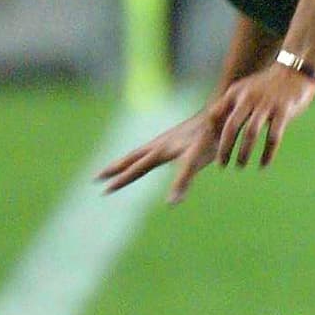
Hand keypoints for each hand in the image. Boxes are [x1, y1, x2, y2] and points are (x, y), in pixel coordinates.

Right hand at [97, 111, 220, 203]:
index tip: (104, 190)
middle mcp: (159, 143)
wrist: (219, 111)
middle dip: (114, 168)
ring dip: (125, 160)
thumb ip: (182, 181)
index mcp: (160, 151)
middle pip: (131, 158)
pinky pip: (151, 148)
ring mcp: (166, 138)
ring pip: (140, 151)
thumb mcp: (196, 161)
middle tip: (96, 177)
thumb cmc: (209, 138)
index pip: (136, 169)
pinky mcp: (176, 136)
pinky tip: (146, 156)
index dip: (121, 180)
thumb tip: (172, 203)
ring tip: (115, 167)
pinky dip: (141, 154)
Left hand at [208, 65, 314, 174]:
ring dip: (244, 152)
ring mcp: (267, 104)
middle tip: (221, 164)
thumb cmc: (267, 84)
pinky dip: (268, 153)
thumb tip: (212, 123)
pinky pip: (273, 136)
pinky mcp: (284, 111)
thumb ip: (229, 104)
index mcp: (236, 93)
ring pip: (251, 133)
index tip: (209, 149)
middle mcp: (249, 98)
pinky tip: (263, 164)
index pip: (217, 115)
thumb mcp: (244, 89)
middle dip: (225, 148)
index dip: (211, 134)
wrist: (295, 70)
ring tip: (240, 165)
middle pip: (232, 127)